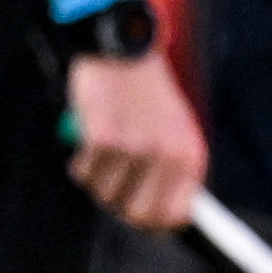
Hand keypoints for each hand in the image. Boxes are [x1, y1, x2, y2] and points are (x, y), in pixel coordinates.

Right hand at [66, 47, 205, 231]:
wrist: (123, 50)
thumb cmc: (147, 94)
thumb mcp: (176, 131)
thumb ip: (174, 172)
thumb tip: (165, 219)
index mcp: (189, 155)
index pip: (177, 215)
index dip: (154, 222)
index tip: (138, 215)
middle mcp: (167, 155)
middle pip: (139, 215)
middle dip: (121, 206)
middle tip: (113, 184)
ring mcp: (135, 148)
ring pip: (106, 195)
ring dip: (98, 178)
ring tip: (105, 150)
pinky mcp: (103, 138)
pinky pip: (85, 173)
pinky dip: (81, 162)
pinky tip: (90, 138)